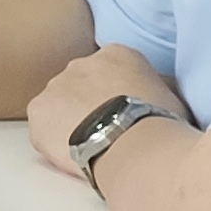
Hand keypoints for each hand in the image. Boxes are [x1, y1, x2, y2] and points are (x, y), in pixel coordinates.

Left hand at [26, 45, 186, 183]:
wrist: (130, 140)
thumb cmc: (159, 122)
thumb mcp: (172, 97)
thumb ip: (159, 89)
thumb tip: (163, 93)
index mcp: (116, 54)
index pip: (110, 71)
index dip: (115, 96)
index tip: (120, 115)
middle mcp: (81, 63)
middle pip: (81, 85)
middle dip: (88, 106)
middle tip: (103, 132)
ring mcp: (55, 85)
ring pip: (58, 105)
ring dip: (68, 123)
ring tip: (89, 147)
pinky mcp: (38, 111)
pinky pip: (43, 127)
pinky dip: (53, 141)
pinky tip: (72, 155)